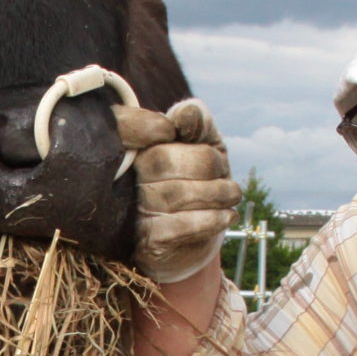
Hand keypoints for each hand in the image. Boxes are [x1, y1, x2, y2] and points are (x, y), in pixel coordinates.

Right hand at [114, 97, 241, 285]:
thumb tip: (187, 113)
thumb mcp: (205, 146)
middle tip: (225, 172)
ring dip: (216, 193)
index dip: (145, 124)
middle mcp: (126, 180)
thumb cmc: (200, 183)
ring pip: (175, 194)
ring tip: (232, 194)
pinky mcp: (148, 241)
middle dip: (207, 163)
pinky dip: (212, 219)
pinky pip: (181, 225)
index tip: (175, 130)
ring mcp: (134, 212)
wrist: (195, 242)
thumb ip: (198, 124)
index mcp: (134, 148)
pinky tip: (227, 215)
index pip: (123, 126)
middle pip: (162, 159)